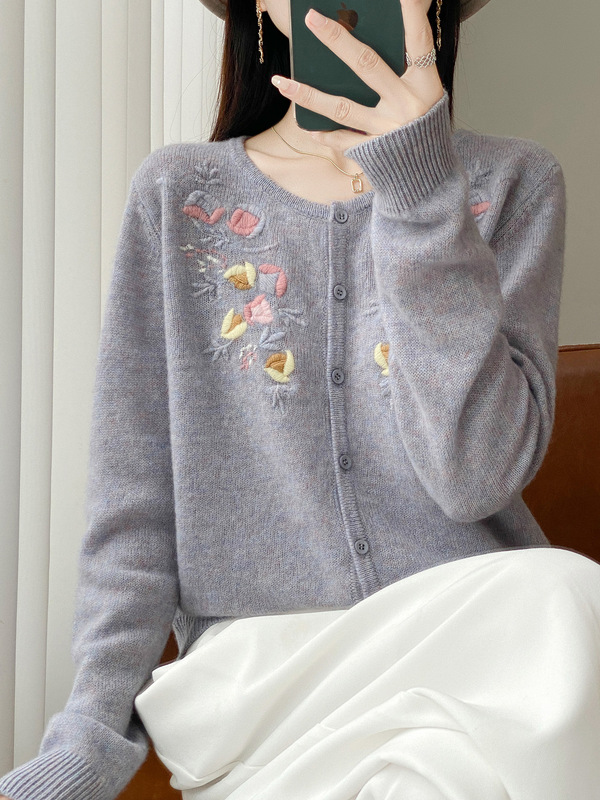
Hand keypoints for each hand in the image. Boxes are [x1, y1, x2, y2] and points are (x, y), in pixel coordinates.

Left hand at [271, 0, 444, 153]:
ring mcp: (388, 130)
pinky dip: (326, 135)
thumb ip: (403, 69)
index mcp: (425, 84)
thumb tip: (362, 41)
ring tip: (280, 82)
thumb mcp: (425, 93)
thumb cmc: (425, 126)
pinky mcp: (376, 152)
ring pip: (342, 107)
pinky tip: (308, 127)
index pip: (418, 41)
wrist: (430, 175)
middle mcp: (406, 104)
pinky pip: (345, 141)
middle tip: (310, 18)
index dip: (411, 14)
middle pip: (366, 64)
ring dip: (308, 94)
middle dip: (337, 39)